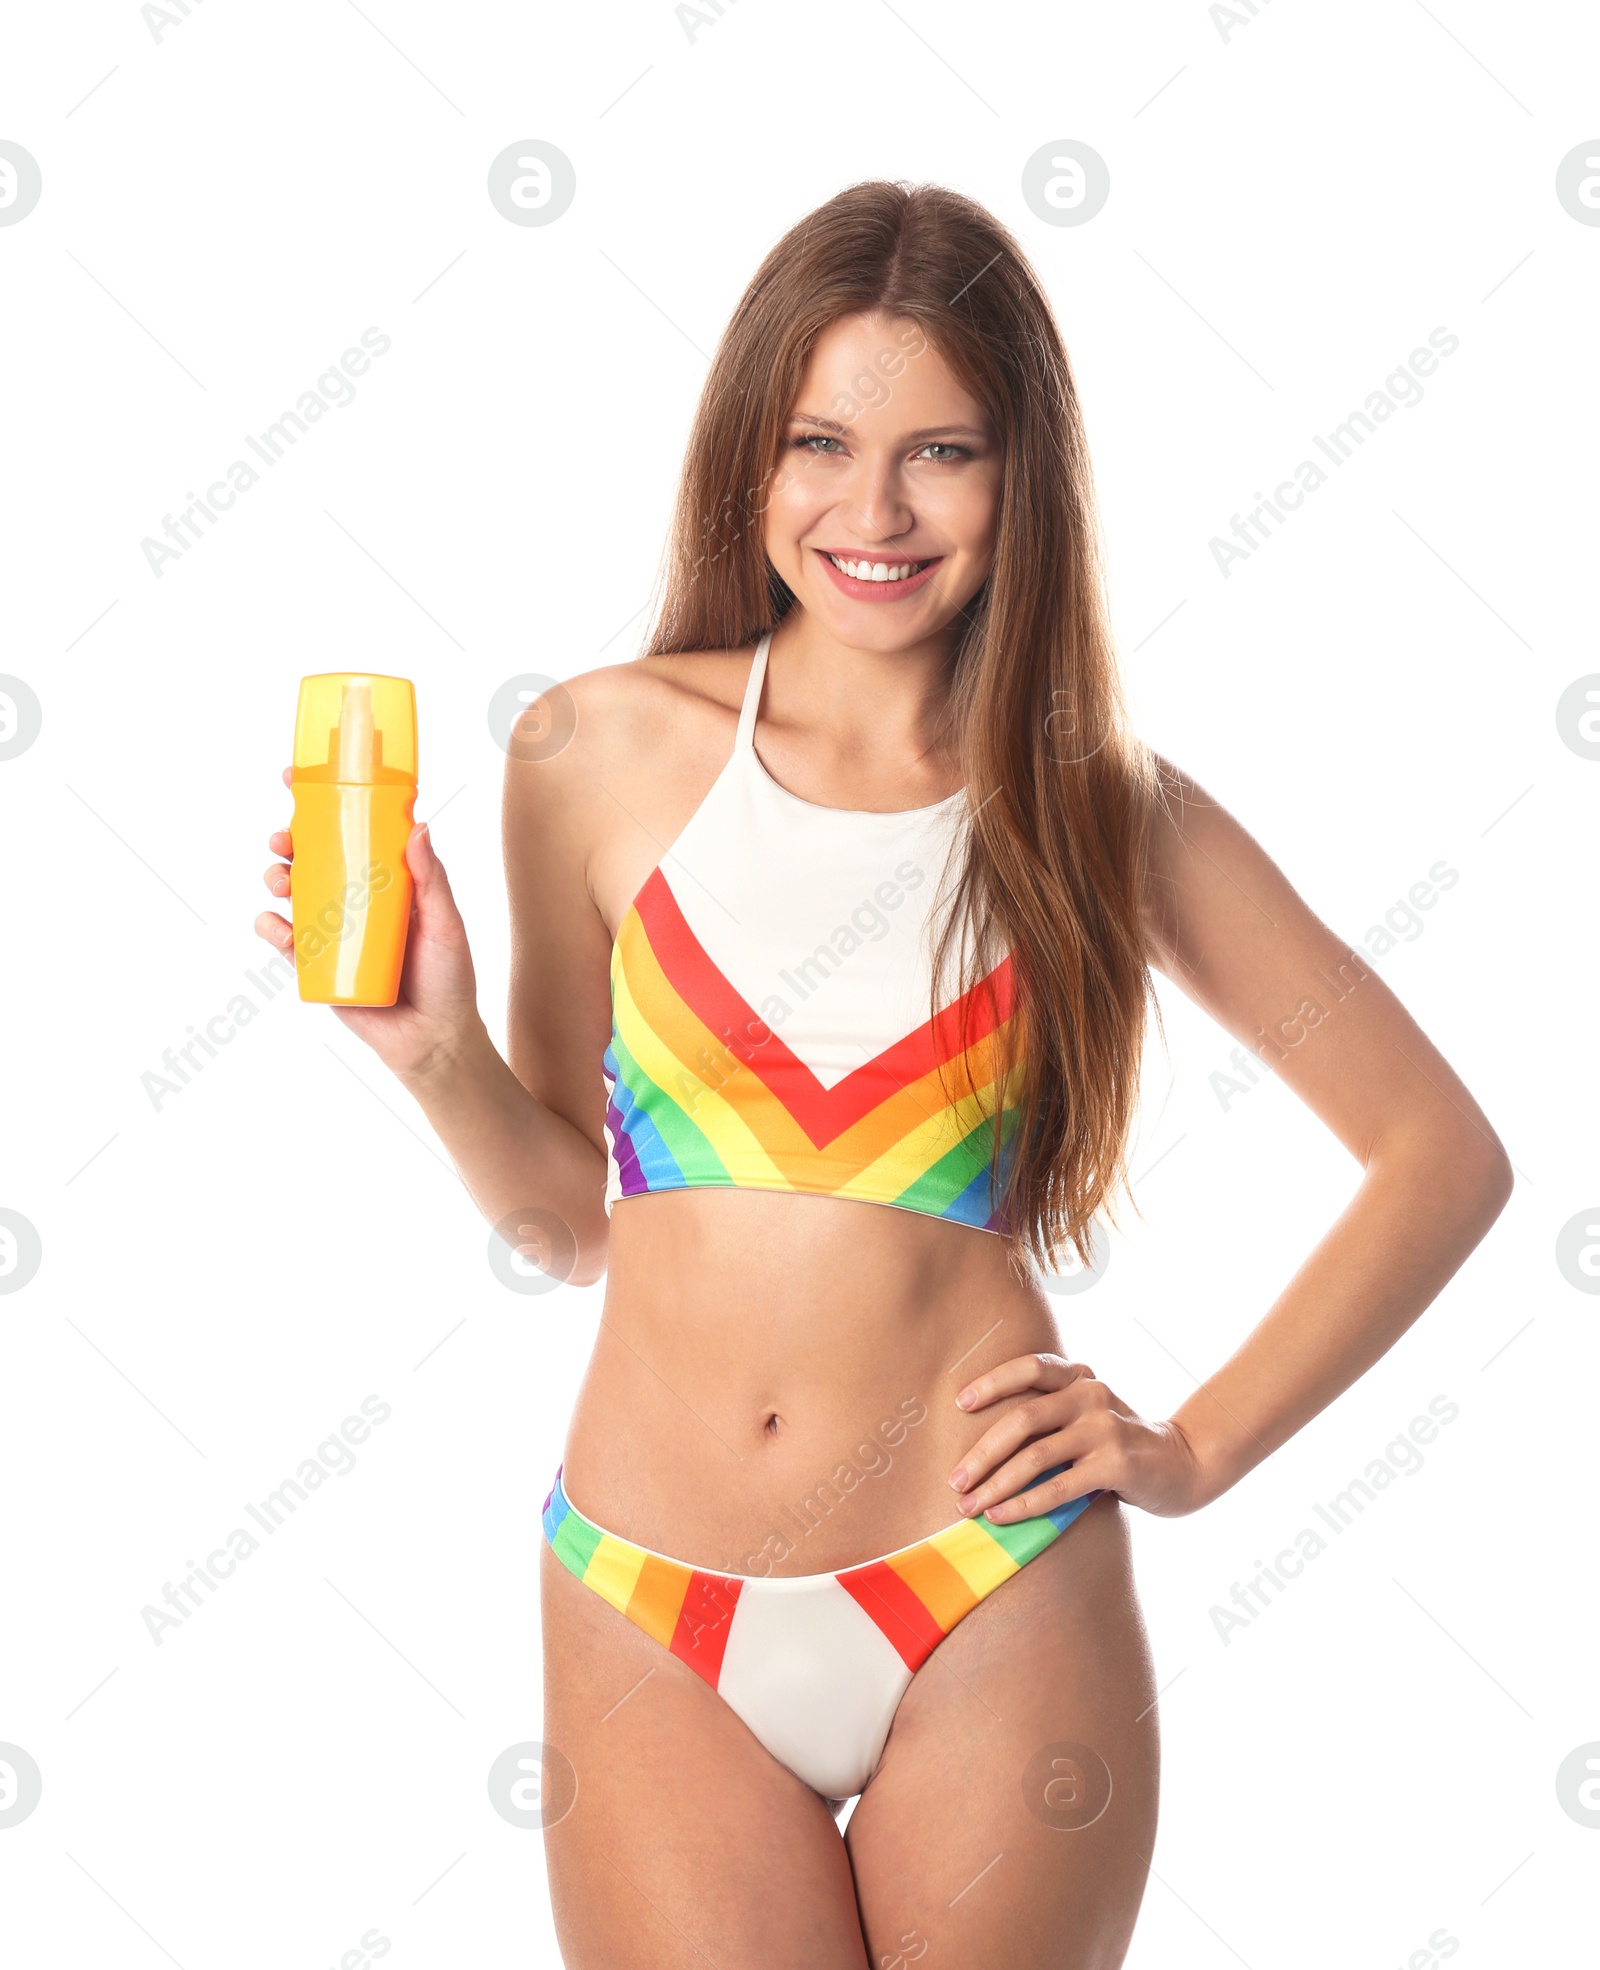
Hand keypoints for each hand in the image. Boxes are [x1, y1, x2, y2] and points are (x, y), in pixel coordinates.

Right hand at [255, 764, 484, 1082]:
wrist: (435, 1041)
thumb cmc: (449, 979)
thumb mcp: (446, 924)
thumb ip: (431, 879)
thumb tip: (418, 825)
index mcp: (388, 881)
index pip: (355, 833)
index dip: (326, 804)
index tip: (298, 778)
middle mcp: (358, 900)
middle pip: (315, 857)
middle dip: (291, 840)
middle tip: (285, 838)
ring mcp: (336, 931)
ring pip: (294, 893)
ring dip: (277, 877)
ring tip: (280, 878)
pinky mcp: (319, 965)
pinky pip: (286, 941)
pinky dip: (271, 927)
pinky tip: (274, 923)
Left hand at [947, 1352, 1211, 1521]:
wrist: (1184, 1465)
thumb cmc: (1119, 1444)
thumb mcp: (1088, 1416)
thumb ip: (1051, 1416)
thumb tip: (981, 1446)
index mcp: (1080, 1378)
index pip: (1031, 1368)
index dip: (992, 1382)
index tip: (960, 1404)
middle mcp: (1092, 1395)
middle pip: (1023, 1418)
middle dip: (982, 1453)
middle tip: (954, 1481)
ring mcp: (1105, 1428)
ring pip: (1035, 1455)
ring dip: (996, 1485)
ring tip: (970, 1507)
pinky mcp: (1117, 1464)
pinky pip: (1059, 1486)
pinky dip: (1024, 1503)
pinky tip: (1002, 1516)